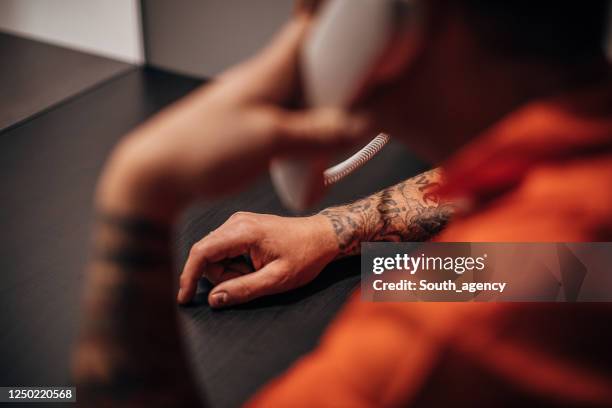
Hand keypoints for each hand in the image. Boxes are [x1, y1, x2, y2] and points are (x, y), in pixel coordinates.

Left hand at [95, 13, 367, 222]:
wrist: (159, 173)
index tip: (364, 37)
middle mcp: (264, 80)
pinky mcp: (251, 124)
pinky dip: (306, 128)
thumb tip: (361, 125)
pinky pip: (289, 118)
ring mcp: (257, 102)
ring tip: (344, 126)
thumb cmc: (202, 148)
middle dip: (341, 76)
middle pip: (312, 64)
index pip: (307, 29)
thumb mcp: (270, 140)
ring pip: (302, 94)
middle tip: (364, 97)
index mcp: (269, 70)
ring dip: (324, 107)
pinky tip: (313, 148)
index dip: (336, 26)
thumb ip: (319, 133)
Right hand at [178, 212, 337, 306]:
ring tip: (256, 274)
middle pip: (206, 254)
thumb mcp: (276, 280)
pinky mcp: (242, 227)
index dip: (188, 276)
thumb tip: (214, 299)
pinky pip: (224, 249)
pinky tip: (254, 267)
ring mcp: (238, 222)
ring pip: (214, 253)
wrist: (323, 236)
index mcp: (243, 231)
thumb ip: (244, 290)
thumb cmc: (305, 256)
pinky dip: (234, 264)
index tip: (184, 298)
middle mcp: (236, 222)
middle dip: (220, 276)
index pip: (202, 252)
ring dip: (228, 271)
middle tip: (249, 282)